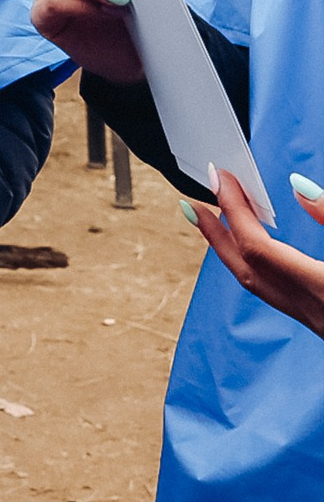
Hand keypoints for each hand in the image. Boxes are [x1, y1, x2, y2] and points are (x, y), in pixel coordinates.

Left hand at [188, 167, 323, 339]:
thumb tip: (299, 187)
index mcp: (323, 290)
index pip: (258, 244)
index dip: (235, 208)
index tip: (222, 177)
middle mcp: (313, 311)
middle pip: (243, 268)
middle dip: (214, 232)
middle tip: (192, 200)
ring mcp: (317, 324)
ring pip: (255, 286)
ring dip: (230, 252)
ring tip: (217, 222)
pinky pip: (274, 295)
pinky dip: (256, 268)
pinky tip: (262, 254)